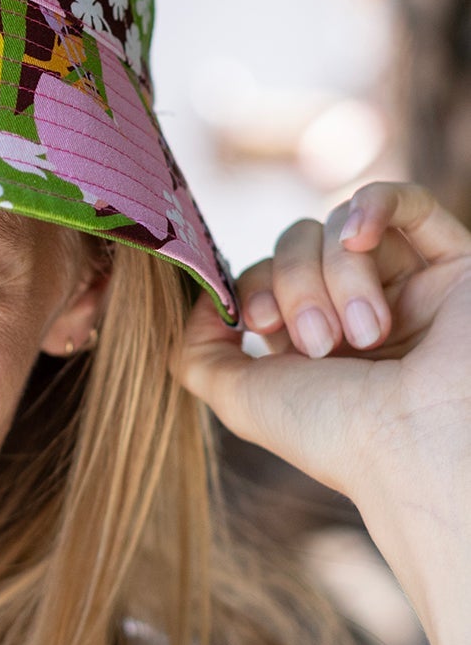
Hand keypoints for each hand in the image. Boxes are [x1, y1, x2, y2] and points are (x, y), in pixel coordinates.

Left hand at [169, 181, 470, 518]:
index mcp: (310, 348)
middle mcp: (357, 314)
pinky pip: (407, 201)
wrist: (421, 443)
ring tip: (366, 335)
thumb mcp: (240, 400)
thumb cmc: (333, 432)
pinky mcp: (455, 266)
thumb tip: (204, 303)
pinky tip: (359, 238)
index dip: (253, 289)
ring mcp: (409, 288)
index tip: (264, 326)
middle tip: (322, 344)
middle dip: (296, 286)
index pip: (263, 277)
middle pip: (297, 245)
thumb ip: (199, 354)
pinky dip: (373, 205)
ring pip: (341, 231)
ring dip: (337, 276)